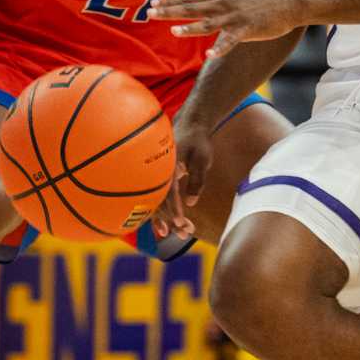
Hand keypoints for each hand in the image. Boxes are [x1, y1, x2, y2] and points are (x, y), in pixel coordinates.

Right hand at [153, 112, 213, 240]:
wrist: (190, 124)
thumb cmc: (198, 141)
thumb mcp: (202, 159)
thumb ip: (196, 179)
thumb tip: (191, 202)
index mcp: (167, 165)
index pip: (168, 190)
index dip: (173, 208)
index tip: (180, 222)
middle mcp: (158, 172)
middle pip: (160, 200)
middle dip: (171, 219)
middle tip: (186, 234)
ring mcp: (157, 175)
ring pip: (157, 202)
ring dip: (167, 220)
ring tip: (182, 235)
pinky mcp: (160, 179)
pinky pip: (156, 200)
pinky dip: (160, 215)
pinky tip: (165, 229)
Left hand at [154, 0, 306, 59]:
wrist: (288, 3)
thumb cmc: (261, 4)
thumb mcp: (235, 0)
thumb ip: (218, 5)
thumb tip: (202, 10)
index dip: (170, 2)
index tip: (151, 3)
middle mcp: (223, 5)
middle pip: (192, 8)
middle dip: (170, 11)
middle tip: (150, 12)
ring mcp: (234, 17)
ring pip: (208, 23)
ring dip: (190, 28)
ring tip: (173, 31)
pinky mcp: (247, 29)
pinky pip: (230, 41)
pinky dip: (219, 48)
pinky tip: (209, 56)